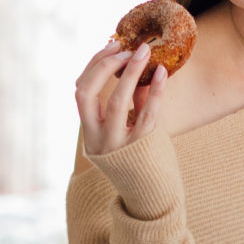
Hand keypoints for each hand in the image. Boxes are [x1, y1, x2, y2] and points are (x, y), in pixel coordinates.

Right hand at [74, 40, 168, 157]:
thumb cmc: (139, 159)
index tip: (112, 47)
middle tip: (127, 48)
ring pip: (116, 101)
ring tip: (144, 52)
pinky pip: (147, 114)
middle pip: (87, 93)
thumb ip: (128, 103)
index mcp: (88, 133)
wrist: (151, 196)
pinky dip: (155, 91)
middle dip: (105, 65)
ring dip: (130, 72)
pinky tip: (162, 73)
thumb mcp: (124, 132)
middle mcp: (97, 139)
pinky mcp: (141, 148)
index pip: (80, 92)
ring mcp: (117, 145)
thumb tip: (135, 66)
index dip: (94, 66)